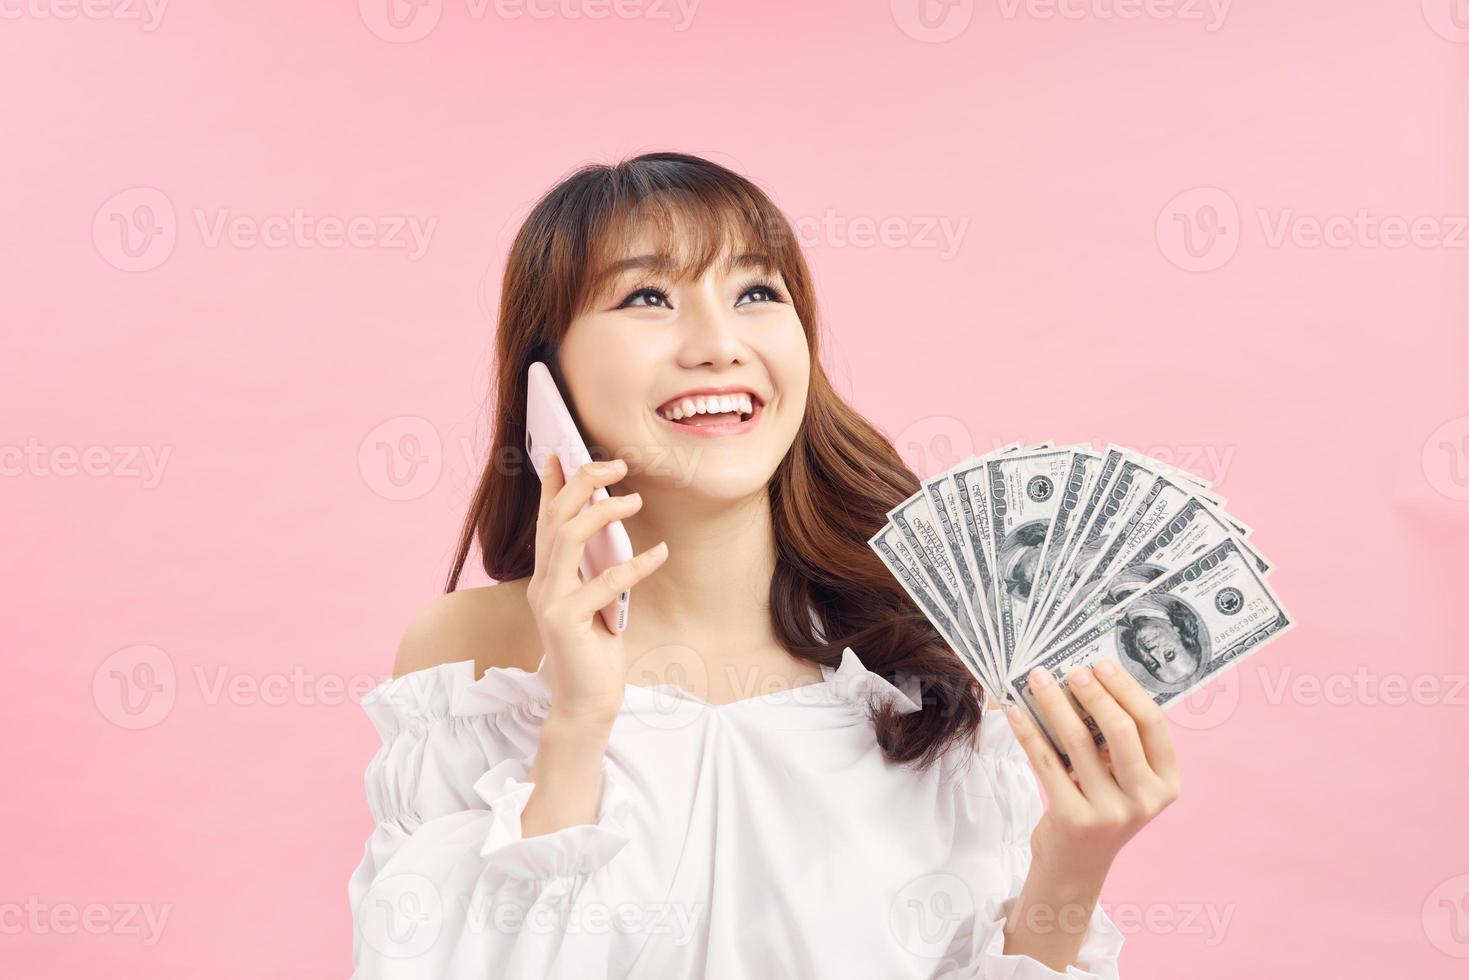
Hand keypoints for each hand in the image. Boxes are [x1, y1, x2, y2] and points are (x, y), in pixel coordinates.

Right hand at [526, 452, 669, 728]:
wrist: (586, 702)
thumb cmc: (595, 649)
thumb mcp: (593, 599)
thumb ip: (592, 566)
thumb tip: (607, 523)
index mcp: (547, 575)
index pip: (545, 519)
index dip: (550, 483)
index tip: (559, 451)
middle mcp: (541, 583)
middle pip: (555, 517)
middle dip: (582, 482)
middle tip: (616, 465)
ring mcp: (550, 601)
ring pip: (568, 538)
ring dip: (602, 512)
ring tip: (635, 499)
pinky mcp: (566, 621)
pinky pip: (604, 582)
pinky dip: (635, 564)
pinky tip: (659, 552)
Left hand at [1007, 661, 1181, 883]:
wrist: (1075, 867)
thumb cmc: (1100, 809)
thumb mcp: (1123, 782)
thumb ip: (1118, 743)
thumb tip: (1088, 680)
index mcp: (1166, 783)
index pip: (1153, 724)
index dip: (1127, 689)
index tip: (1103, 663)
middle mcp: (1145, 800)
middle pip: (1120, 730)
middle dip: (1094, 693)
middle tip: (1072, 670)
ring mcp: (1110, 812)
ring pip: (1078, 742)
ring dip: (1054, 704)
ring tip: (1038, 680)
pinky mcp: (1073, 819)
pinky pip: (1047, 762)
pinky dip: (1028, 732)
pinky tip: (1015, 712)